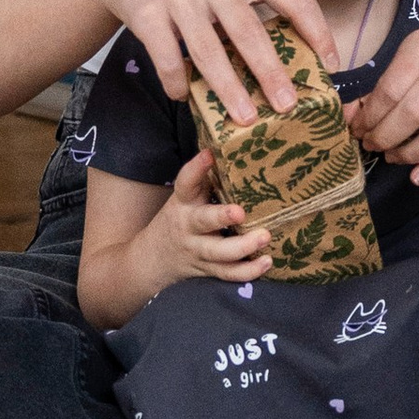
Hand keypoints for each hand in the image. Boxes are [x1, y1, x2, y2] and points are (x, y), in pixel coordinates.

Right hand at [101, 0, 335, 117]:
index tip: (331, 65)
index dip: (318, 32)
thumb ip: (259, 2)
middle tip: (288, 106)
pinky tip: (184, 97)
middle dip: (271, 73)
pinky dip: (178, 82)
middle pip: (250, 32)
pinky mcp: (148, 12)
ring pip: (209, 50)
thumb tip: (295, 55)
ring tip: (245, 117)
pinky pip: (168, 57)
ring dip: (228, 88)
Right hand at [159, 148, 271, 285]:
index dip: (196, 168)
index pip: (185, 182)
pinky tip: (266, 262)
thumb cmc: (181, 217)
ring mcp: (198, 250)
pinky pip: (227, 273)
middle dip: (220, 217)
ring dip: (242, 247)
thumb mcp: (186, 196)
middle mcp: (189, 226)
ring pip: (218, 252)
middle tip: (240, 211)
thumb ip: (206, 179)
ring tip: (264, 238)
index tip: (209, 155)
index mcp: (184, 202)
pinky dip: (248, 271)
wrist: (152, 258)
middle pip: (202, 222)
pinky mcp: (208, 269)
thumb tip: (240, 145)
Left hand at [356, 22, 418, 186]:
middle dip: (386, 138)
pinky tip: (418, 174)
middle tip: (374, 147)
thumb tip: (350, 117)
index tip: (359, 131)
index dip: (370, 117)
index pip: (390, 88)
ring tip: (394, 157)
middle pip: (413, 113)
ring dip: (410, 154)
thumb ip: (389, 83)